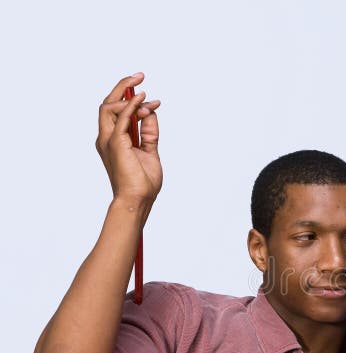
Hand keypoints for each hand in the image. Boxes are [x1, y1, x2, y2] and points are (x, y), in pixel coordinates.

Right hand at [95, 73, 161, 204]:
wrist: (138, 199)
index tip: (153, 99)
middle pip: (107, 104)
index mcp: (114, 141)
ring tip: (145, 91)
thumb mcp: (150, 151)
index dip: (133, 101)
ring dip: (127, 95)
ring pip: (109, 107)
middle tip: (139, 75)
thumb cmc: (143, 182)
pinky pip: (121, 118)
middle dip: (122, 87)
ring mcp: (109, 140)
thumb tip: (151, 113)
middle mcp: (107, 138)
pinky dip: (130, 106)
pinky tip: (142, 98)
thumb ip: (149, 132)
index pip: (117, 112)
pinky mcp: (116, 143)